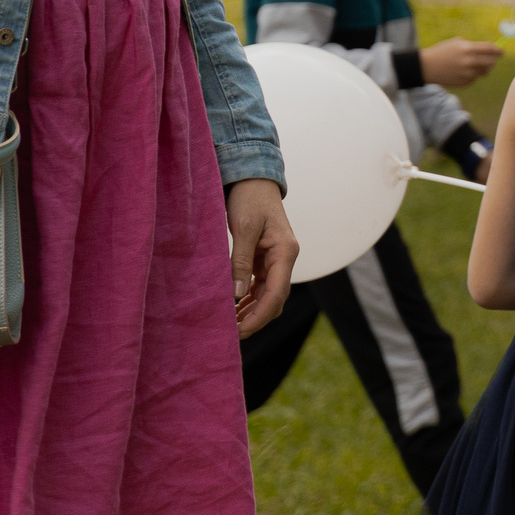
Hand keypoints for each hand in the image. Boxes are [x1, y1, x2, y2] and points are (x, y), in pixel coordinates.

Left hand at [228, 178, 299, 336]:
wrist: (253, 180)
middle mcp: (285, 259)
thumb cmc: (249, 200)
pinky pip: (259, 286)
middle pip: (275, 299)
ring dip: (251, 311)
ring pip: (267, 295)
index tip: (240, 331)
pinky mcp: (266, 259)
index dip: (259, 315)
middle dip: (255, 319)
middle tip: (230, 334)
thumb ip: (241, 261)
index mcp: (286, 252)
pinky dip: (247, 299)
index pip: (276, 293)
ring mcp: (276, 260)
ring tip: (228, 324)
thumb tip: (236, 295)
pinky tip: (232, 308)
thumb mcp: (244, 228)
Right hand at [420, 38, 502, 88]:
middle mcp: (470, 61)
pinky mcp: (464, 83)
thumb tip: (489, 49)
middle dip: (493, 60)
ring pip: (484, 72)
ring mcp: (467, 74)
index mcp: (468, 49)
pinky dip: (472, 76)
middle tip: (491, 59)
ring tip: (473, 65)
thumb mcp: (456, 43)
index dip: (498, 50)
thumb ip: (473, 46)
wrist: (426, 66)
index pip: (490, 49)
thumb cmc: (441, 51)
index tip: (502, 51)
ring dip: (483, 68)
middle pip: (491, 62)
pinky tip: (462, 72)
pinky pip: (475, 79)